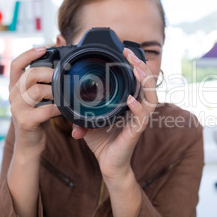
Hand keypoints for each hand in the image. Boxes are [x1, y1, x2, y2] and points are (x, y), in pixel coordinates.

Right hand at [9, 47, 60, 155]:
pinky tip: (64, 110)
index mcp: (15, 88)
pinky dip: (58, 108)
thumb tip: (60, 68)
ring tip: (64, 96)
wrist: (30, 145)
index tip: (43, 48)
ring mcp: (17, 109)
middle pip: (31, 75)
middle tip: (63, 79)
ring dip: (56, 92)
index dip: (28, 54)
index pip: (16, 65)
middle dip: (50, 73)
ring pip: (38, 90)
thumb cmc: (38, 119)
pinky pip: (45, 109)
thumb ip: (42, 85)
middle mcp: (13, 96)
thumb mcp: (37, 99)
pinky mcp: (25, 121)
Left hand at [71, 48, 157, 179]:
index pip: (137, 81)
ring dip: (145, 82)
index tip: (124, 51)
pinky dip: (137, 108)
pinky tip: (131, 99)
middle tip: (130, 54)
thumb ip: (80, 109)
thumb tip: (66, 101)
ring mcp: (138, 120)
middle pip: (148, 84)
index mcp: (129, 104)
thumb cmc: (103, 142)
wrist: (108, 164)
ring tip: (137, 70)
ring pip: (151, 97)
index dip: (135, 65)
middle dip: (142, 67)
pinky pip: (141, 118)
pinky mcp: (136, 132)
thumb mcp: (88, 120)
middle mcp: (137, 109)